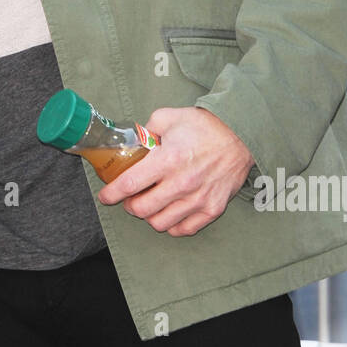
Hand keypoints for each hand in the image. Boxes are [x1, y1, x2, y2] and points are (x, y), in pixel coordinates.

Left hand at [97, 107, 253, 235]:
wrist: (242, 135)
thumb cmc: (205, 126)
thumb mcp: (169, 117)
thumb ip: (146, 129)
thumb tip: (132, 141)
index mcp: (168, 159)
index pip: (130, 184)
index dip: (111, 193)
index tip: (105, 196)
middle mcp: (182, 183)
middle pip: (142, 209)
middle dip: (129, 205)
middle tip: (130, 198)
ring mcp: (198, 199)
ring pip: (160, 223)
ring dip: (149, 216)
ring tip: (150, 205)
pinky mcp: (212, 209)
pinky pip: (184, 230)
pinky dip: (172, 225)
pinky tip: (169, 213)